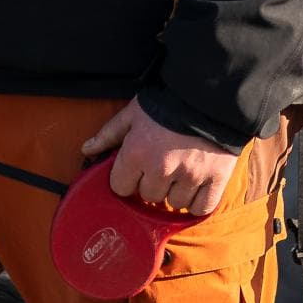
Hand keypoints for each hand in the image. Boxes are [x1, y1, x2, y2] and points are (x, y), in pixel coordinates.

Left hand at [79, 101, 236, 215]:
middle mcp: (162, 169)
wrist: (209, 94)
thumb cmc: (165, 104)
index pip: (121, 187)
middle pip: (149, 196)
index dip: (127, 178)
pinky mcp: (215, 180)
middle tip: (161, 165)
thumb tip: (87, 150)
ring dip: (175, 192)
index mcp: (137, 153)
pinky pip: (200, 208)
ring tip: (181, 171)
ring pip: (175, 204)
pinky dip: (197, 202)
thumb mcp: (132, 113)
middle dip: (152, 183)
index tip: (136, 168)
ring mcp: (190, 176)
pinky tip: (196, 186)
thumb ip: (108, 134)